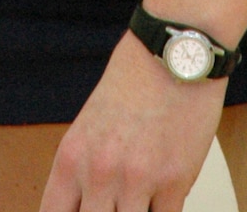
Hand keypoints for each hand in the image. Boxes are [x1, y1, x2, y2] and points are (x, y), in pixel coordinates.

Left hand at [40, 30, 224, 211]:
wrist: (174, 50)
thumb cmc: (135, 78)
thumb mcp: (91, 124)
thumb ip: (86, 170)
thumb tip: (89, 205)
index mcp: (72, 157)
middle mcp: (99, 173)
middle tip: (117, 203)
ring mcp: (137, 181)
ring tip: (141, 198)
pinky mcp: (174, 182)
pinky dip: (163, 210)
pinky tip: (163, 194)